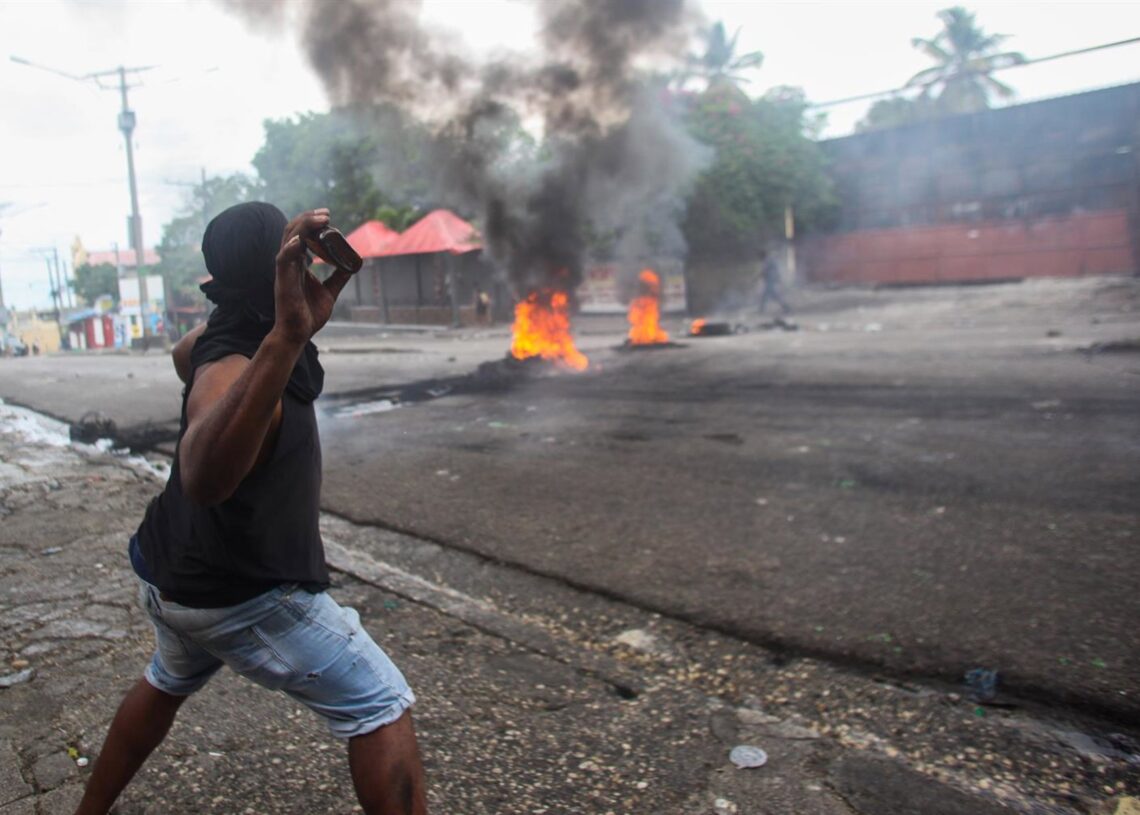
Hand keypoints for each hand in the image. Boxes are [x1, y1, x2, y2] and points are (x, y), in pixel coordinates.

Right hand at [273, 209, 353, 345]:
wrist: (298, 334)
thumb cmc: (309, 314)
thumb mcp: (330, 291)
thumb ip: (338, 277)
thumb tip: (353, 265)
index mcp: (298, 264)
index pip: (301, 235)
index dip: (312, 224)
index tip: (328, 217)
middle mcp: (290, 263)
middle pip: (293, 231)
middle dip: (309, 219)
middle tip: (327, 214)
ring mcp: (285, 271)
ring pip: (288, 239)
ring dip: (304, 226)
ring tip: (321, 220)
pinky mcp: (283, 281)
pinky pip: (283, 260)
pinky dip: (290, 249)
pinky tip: (299, 242)